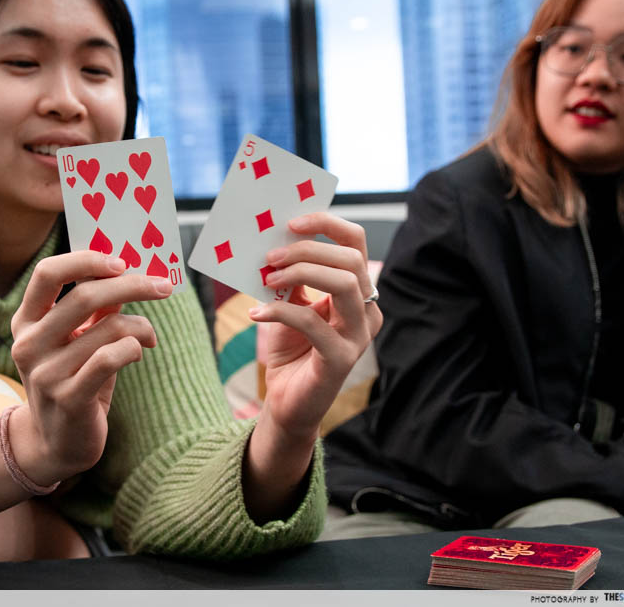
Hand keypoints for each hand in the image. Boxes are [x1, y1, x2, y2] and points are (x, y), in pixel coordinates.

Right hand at [9, 251, 171, 486]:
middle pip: (85, 295)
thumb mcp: (77, 341)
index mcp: (26, 321)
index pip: (47, 274)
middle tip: (163, 287)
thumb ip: (95, 309)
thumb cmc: (73, 380)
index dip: (85, 261)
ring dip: (141, 327)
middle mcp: (29, 344)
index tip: (120, 262)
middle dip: (133, 285)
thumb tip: (126, 271)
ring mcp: (46, 373)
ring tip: (149, 336)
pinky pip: (110, 358)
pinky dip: (133, 349)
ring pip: (108, 328)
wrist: (55, 443)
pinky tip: (138, 353)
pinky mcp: (68, 398)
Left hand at [241, 212, 380, 521]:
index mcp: (358, 292)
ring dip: (300, 272)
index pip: (355, 243)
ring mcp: (359, 336)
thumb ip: (291, 274)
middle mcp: (367, 311)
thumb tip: (274, 239)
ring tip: (268, 276)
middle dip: (308, 249)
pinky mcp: (341, 359)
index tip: (291, 220)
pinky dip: (281, 310)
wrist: (286, 403)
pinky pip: (314, 321)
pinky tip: (256, 313)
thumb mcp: (290, 303)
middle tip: (271, 255)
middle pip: (350, 260)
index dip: (327, 224)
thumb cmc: (291, 350)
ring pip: (342, 284)